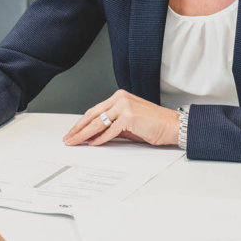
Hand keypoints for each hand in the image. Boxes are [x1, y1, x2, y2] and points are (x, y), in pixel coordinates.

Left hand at [62, 89, 179, 146]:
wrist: (172, 125)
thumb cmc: (153, 124)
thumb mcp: (128, 122)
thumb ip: (112, 125)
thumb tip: (94, 136)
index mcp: (118, 97)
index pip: (95, 111)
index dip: (82, 123)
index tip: (73, 132)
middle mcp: (119, 98)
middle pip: (93, 116)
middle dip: (78, 129)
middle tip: (68, 138)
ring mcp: (124, 106)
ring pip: (98, 123)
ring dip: (84, 135)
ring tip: (75, 142)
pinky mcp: (128, 116)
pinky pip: (110, 130)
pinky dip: (100, 138)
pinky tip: (92, 144)